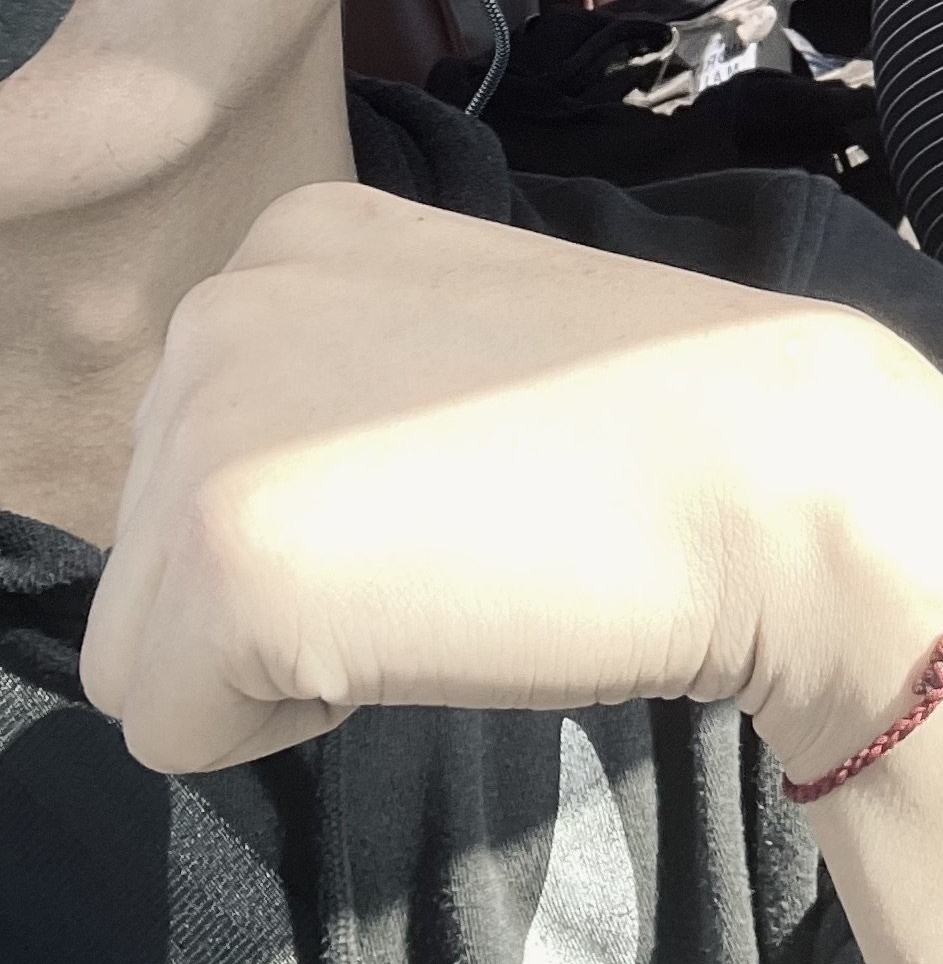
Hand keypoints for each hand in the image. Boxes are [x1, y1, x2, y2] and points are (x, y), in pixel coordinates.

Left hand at [81, 182, 942, 777]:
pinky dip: (285, 726)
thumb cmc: (657, 430)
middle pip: (150, 547)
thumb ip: (332, 388)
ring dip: (277, 660)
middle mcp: (219, 301)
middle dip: (287, 585)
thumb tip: (270, 514)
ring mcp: (207, 418)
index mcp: (289, 235)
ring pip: (144, 644)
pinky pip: (171, 727)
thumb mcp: (452, 347)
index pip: (203, 453)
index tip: (467, 482)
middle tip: (465, 535)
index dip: (333, 512)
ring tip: (447, 578)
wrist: (778, 467)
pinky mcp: (222, 547)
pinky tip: (430, 626)